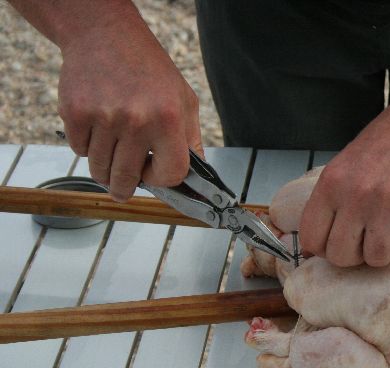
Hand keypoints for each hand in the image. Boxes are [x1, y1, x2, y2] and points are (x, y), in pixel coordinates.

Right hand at [57, 17, 201, 200]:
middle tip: (124, 188)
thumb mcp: (184, 100)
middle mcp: (137, 120)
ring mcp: (103, 117)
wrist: (105, 35)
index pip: (171, 174)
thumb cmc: (149, 69)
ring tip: (111, 153)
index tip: (155, 174)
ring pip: (100, 169)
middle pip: (128, 179)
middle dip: (125, 188)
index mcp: (169, 119)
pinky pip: (79, 150)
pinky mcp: (75, 113)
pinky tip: (97, 129)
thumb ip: (191, 140)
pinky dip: (86, 147)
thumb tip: (194, 178)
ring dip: (104, 169)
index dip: (162, 180)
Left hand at [299, 88, 389, 266]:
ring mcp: (388, 202)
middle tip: (371, 235)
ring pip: (378, 258)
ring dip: (389, 248)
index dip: (327, 250)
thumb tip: (313, 249)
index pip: (312, 241)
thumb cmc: (386, 146)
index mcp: (330, 184)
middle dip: (358, 254)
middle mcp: (355, 195)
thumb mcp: (344, 168)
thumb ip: (331, 204)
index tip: (342, 242)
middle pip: (343, 257)